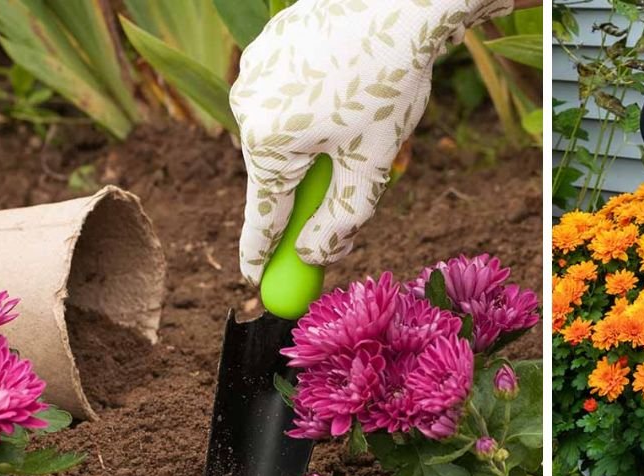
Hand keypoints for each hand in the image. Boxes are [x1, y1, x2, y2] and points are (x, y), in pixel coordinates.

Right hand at [230, 0, 514, 284]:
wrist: (397, 6)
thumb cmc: (389, 86)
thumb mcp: (373, 165)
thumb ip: (341, 219)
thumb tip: (313, 256)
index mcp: (269, 142)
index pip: (264, 216)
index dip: (260, 254)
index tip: (252, 281)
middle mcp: (246, 106)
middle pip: (276, 172)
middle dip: (309, 185)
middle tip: (349, 177)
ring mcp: (252, 71)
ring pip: (282, 131)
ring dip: (315, 140)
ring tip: (360, 111)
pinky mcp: (265, 46)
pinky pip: (285, 93)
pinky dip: (311, 102)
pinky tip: (347, 82)